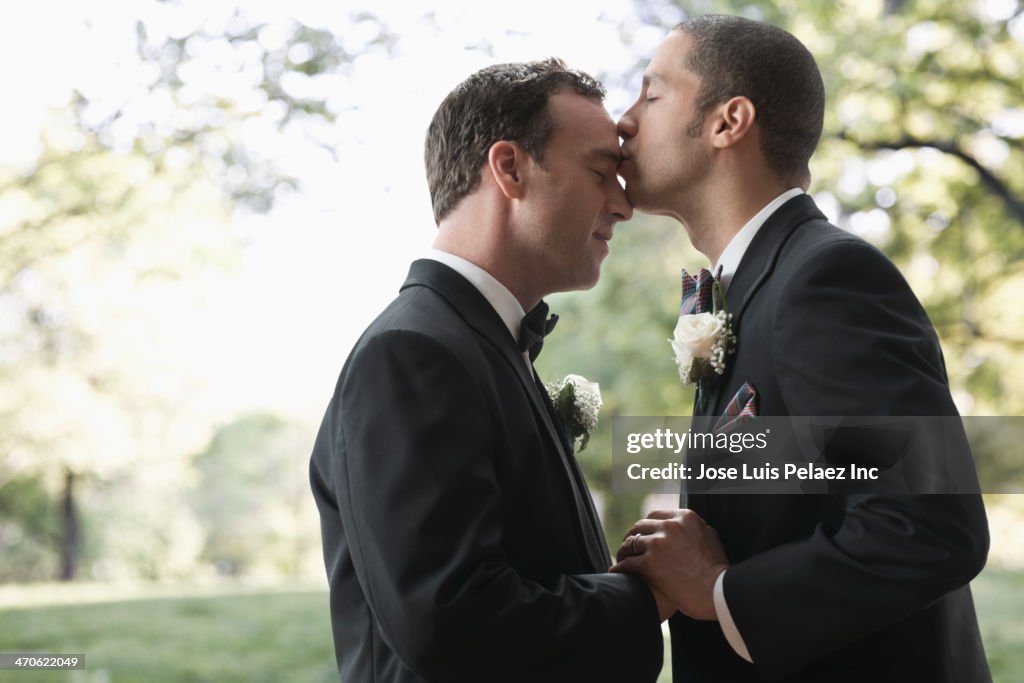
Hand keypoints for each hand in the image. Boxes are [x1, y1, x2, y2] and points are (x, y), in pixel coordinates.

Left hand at [610, 509, 728, 620]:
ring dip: (624, 551)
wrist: (719, 593)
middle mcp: (670, 526)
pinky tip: (617, 572)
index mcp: (685, 518)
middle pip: (640, 526)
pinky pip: (627, 562)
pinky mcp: (650, 562)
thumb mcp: (712, 539)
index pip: (656, 515)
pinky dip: (620, 567)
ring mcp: (659, 543)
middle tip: (628, 547)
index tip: (643, 535)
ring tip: (621, 559)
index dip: (646, 526)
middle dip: (632, 536)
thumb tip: (690, 525)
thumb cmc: (718, 571)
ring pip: (631, 542)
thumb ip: (698, 528)